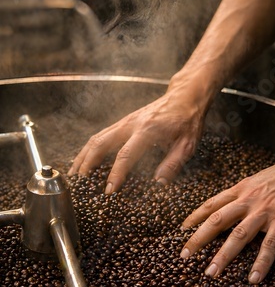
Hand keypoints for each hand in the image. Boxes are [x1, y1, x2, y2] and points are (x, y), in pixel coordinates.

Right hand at [68, 87, 204, 192]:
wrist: (184, 96)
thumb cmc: (187, 120)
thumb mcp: (187, 144)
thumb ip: (173, 163)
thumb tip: (159, 183)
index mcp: (147, 130)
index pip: (126, 155)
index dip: (116, 174)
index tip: (109, 191)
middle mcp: (131, 124)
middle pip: (101, 143)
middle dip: (88, 164)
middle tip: (80, 184)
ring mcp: (125, 121)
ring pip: (97, 138)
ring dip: (83, 156)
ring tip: (74, 175)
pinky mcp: (123, 122)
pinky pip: (101, 135)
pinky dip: (89, 148)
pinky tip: (83, 160)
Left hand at [180, 135, 274, 283]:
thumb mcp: (260, 179)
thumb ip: (246, 194)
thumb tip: (234, 205)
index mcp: (242, 188)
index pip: (212, 204)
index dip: (195, 217)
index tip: (182, 229)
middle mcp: (248, 199)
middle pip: (217, 220)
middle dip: (198, 239)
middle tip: (184, 255)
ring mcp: (265, 211)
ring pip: (238, 236)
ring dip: (223, 256)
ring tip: (211, 273)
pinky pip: (269, 246)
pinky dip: (261, 264)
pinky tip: (253, 278)